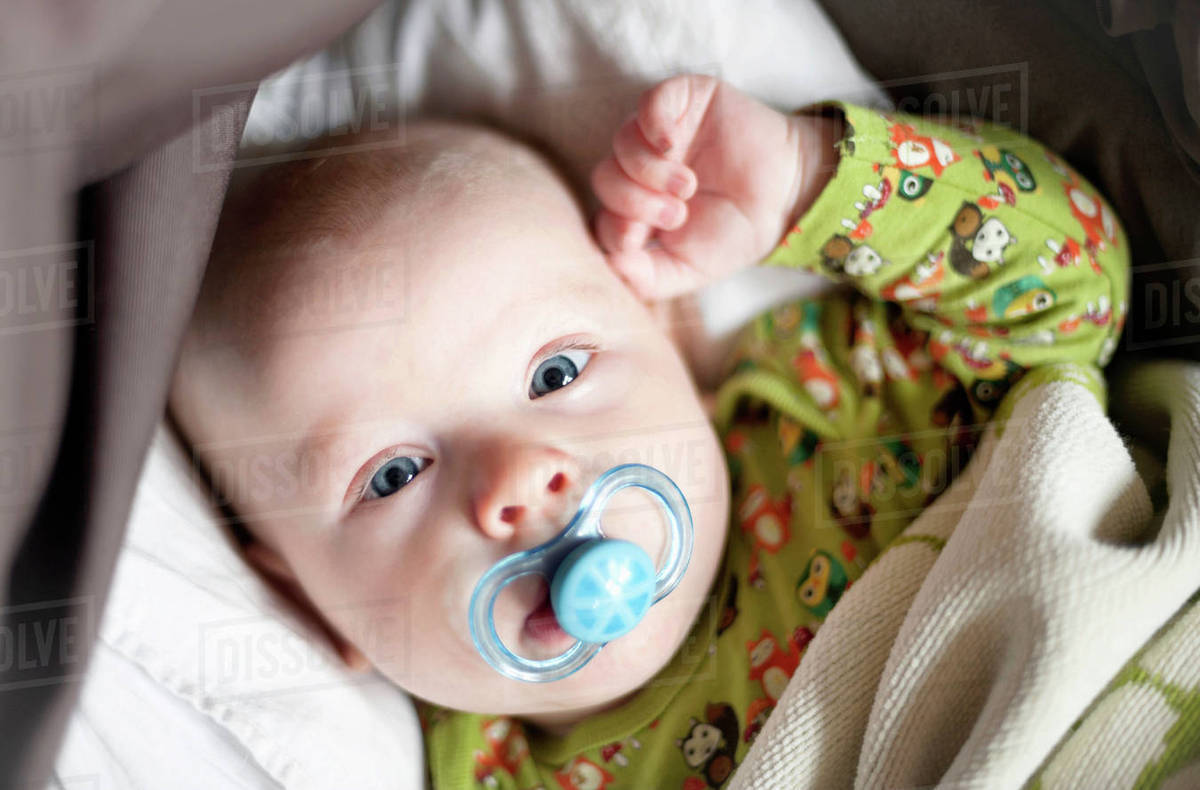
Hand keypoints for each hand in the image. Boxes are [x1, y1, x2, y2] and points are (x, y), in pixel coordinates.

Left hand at [592, 74, 839, 300]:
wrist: (787, 197)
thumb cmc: (737, 232)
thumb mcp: (689, 269)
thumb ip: (645, 279)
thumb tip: (608, 266)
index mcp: (639, 208)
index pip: (602, 215)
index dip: (614, 228)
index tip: (638, 239)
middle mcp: (642, 169)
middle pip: (605, 178)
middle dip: (634, 202)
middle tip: (677, 213)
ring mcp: (659, 133)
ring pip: (623, 143)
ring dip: (649, 171)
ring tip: (688, 186)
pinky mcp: (682, 101)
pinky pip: (650, 102)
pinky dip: (652, 124)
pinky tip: (672, 144)